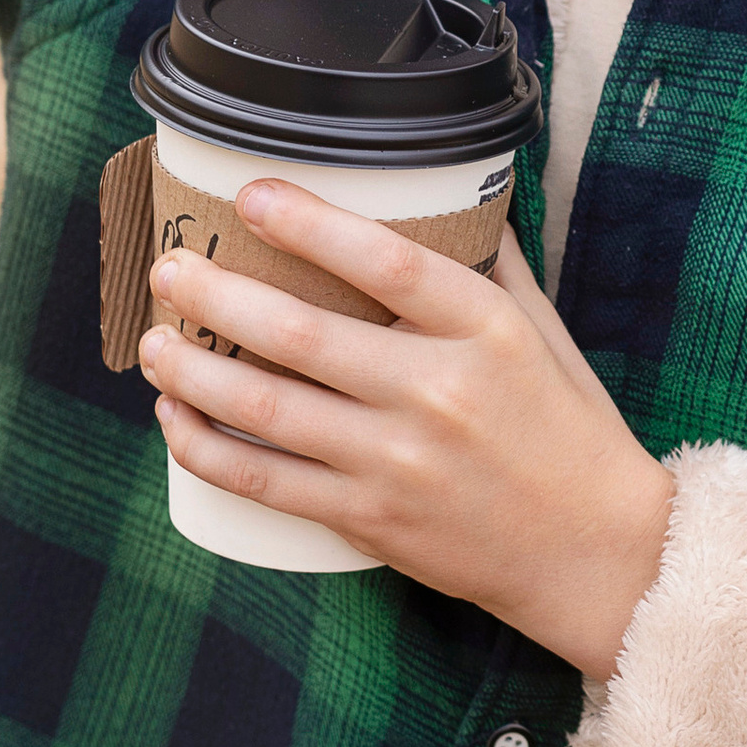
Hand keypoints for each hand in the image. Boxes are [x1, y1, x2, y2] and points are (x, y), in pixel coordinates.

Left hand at [140, 184, 672, 679]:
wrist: (593, 551)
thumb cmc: (567, 430)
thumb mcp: (543, 331)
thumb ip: (488, 265)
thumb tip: (442, 197)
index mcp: (484, 331)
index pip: (385, 261)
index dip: (309, 223)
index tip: (251, 195)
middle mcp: (437, 393)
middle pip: (299, 332)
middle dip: (216, 295)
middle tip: (171, 270)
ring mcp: (397, 462)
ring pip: (265, 409)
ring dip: (192, 370)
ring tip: (154, 341)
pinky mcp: (369, 518)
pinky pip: (264, 482)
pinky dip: (206, 449)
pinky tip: (176, 419)